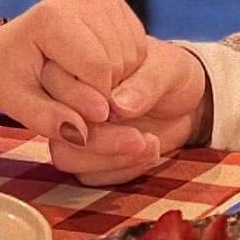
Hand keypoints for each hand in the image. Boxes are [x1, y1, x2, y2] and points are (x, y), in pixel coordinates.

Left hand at [0, 0, 147, 149]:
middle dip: (108, 90)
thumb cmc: (11, 78)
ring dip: (120, 80)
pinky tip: (99, 71)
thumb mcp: (20, 105)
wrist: (6, 49)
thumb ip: (49, 121)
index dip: (97, 98)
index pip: (97, 66)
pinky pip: (138, 44)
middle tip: (83, 101)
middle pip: (117, 58)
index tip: (84, 114)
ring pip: (132, 52)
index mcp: (52, 18)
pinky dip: (126, 66)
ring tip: (88, 86)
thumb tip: (82, 133)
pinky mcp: (112, 0)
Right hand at [48, 39, 210, 184]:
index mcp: (77, 64)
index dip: (78, 98)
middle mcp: (66, 98)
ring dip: (109, 159)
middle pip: (57, 127)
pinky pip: (89, 175)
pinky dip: (122, 170)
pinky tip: (150, 153)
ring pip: (67, 156)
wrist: (184, 103)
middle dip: (97, 139)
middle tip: (138, 139)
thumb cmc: (170, 74)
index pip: (55, 81)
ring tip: (150, 144)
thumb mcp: (167, 69)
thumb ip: (145, 83)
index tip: (110, 109)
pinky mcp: (87, 157)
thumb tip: (119, 105)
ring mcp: (74, 130)